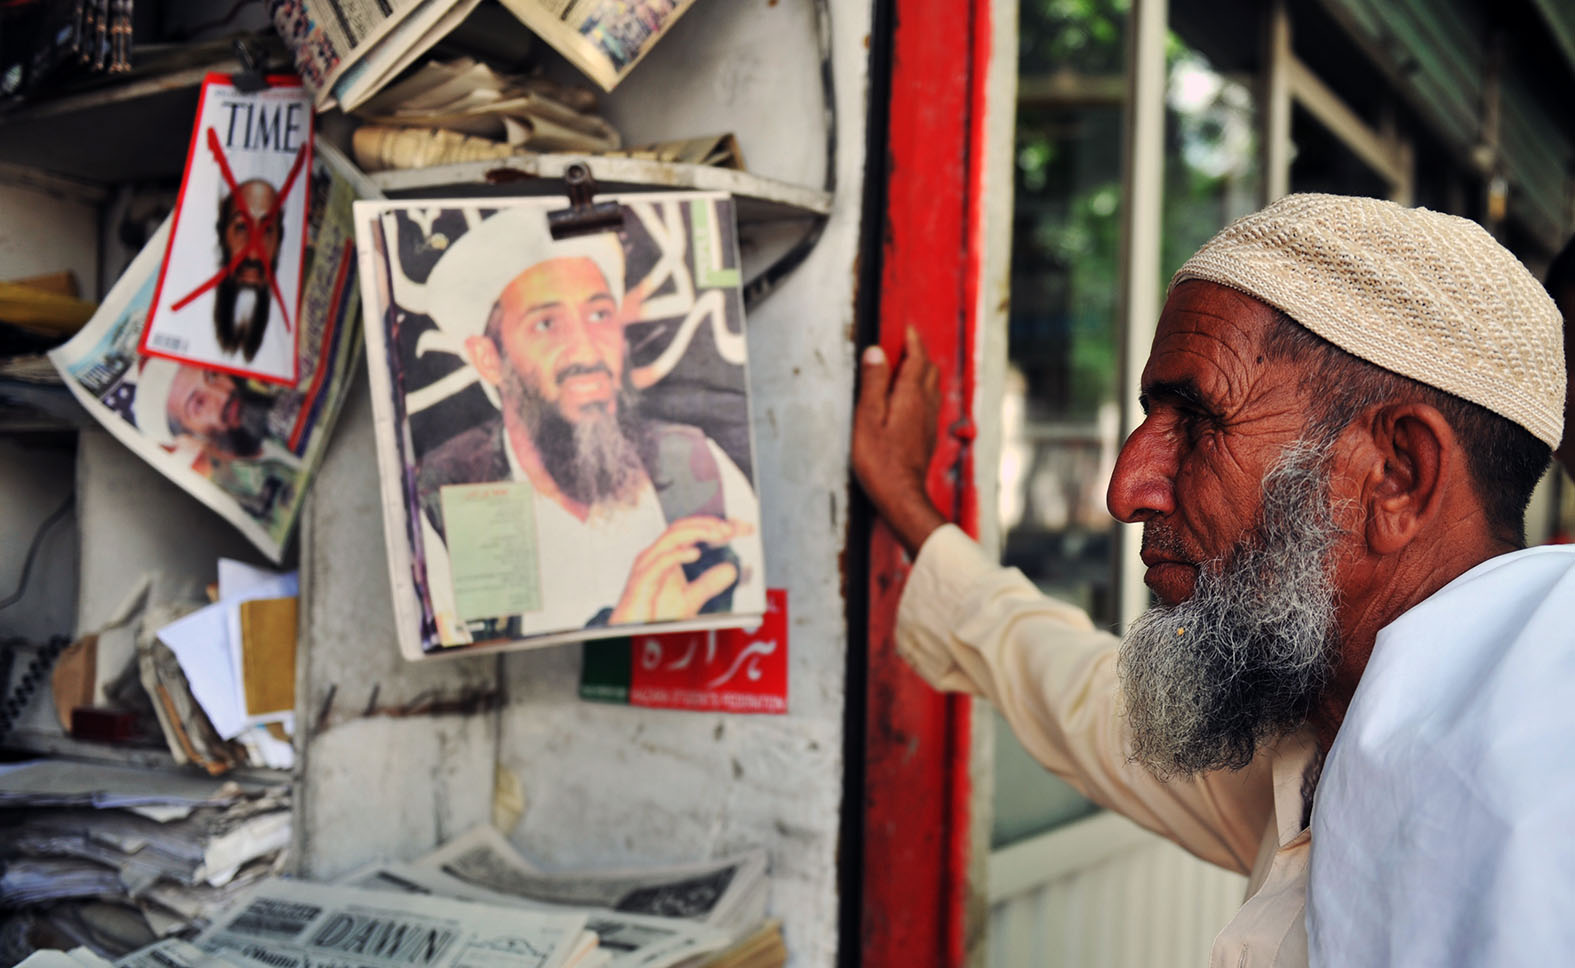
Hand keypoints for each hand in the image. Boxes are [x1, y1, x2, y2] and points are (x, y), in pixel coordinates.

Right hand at [609, 515, 752, 623]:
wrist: (629, 634)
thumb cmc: (653, 615)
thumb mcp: (689, 598)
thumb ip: (709, 583)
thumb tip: (731, 570)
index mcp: (667, 555)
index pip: (693, 530)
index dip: (718, 525)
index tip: (744, 527)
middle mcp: (656, 555)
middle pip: (682, 526)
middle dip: (709, 523)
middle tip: (733, 528)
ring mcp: (647, 566)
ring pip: (671, 537)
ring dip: (697, 532)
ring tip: (720, 533)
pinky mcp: (641, 581)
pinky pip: (659, 562)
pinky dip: (678, 555)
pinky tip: (696, 554)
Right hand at [852, 326, 945, 554]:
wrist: (901, 495)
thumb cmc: (879, 460)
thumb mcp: (867, 418)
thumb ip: (873, 383)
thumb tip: (876, 351)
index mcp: (910, 396)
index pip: (917, 358)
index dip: (913, 341)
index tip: (907, 329)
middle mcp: (925, 405)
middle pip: (930, 370)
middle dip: (920, 354)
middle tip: (905, 346)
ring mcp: (929, 422)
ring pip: (933, 387)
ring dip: (923, 372)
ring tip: (908, 368)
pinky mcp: (927, 437)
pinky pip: (930, 404)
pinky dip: (923, 392)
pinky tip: (912, 400)